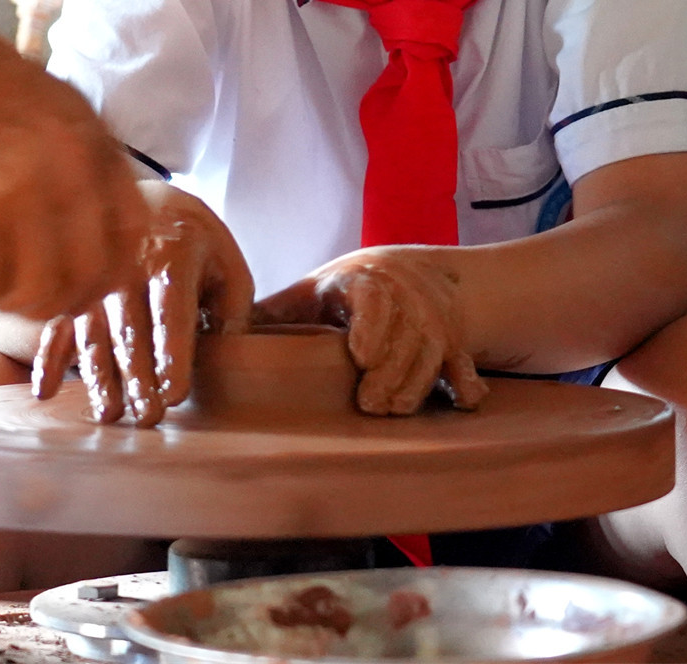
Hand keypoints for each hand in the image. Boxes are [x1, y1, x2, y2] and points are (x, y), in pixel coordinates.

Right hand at [0, 6, 144, 320]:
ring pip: (34, 291)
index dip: (103, 274)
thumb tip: (78, 235)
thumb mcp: (29, 102)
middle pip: (87, 276)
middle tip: (11, 292)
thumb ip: (64, 160)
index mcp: (87, 132)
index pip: (132, 234)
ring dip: (0, 295)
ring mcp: (24, 182)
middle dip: (49, 298)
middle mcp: (69, 158)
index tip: (74, 286)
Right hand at [31, 181, 254, 425]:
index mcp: (171, 258)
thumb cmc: (191, 239)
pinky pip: (56, 328)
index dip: (171, 355)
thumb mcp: (226, 259)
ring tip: (110, 415)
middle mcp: (125, 270)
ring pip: (94, 337)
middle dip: (137, 378)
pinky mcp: (73, 294)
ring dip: (99, 378)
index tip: (174, 394)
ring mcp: (93, 282)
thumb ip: (233, 306)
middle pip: (130, 332)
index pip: (170, 313)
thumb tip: (229, 353)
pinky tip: (45, 392)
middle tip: (148, 417)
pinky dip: (48, 360)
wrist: (140, 197)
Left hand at [255, 247, 488, 415]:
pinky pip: (465, 364)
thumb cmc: (354, 290)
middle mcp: (405, 299)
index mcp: (363, 283)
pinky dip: (466, 382)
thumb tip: (219, 332)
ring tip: (393, 410)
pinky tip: (463, 399)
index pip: (374, 297)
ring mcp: (434, 322)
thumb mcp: (314, 292)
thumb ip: (276, 312)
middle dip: (390, 372)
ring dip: (416, 384)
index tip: (361, 356)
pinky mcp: (456, 345)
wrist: (422, 276)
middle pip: (405, 336)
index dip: (371, 325)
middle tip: (370, 405)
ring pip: (432, 354)